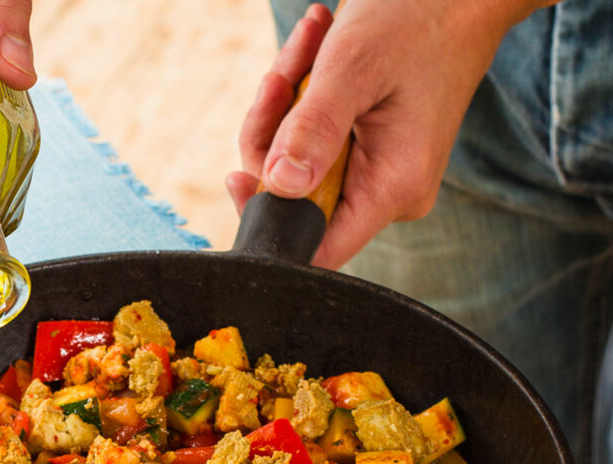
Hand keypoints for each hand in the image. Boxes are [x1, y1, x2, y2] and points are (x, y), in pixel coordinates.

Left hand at [226, 0, 542, 268]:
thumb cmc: (416, 17)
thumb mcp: (354, 66)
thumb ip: (314, 128)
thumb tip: (279, 186)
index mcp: (392, 188)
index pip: (317, 248)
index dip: (269, 225)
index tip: (239, 177)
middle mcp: (386, 194)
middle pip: (296, 200)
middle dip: (274, 136)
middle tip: (284, 75)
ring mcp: (375, 175)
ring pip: (296, 165)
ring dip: (285, 104)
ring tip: (309, 42)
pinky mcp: (364, 154)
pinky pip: (310, 143)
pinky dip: (300, 99)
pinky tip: (314, 49)